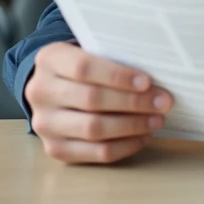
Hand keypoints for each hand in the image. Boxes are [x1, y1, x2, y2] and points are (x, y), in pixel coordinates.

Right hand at [24, 41, 173, 163]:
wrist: (51, 88)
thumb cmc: (82, 68)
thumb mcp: (88, 51)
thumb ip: (113, 57)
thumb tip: (156, 75)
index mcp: (50, 60)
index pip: (83, 68)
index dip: (117, 76)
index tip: (147, 82)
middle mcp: (41, 92)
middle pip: (91, 100)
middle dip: (133, 102)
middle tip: (162, 102)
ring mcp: (45, 124)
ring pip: (94, 129)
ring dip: (132, 126)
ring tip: (157, 119)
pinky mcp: (55, 149)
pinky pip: (96, 153)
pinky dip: (125, 146)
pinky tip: (143, 135)